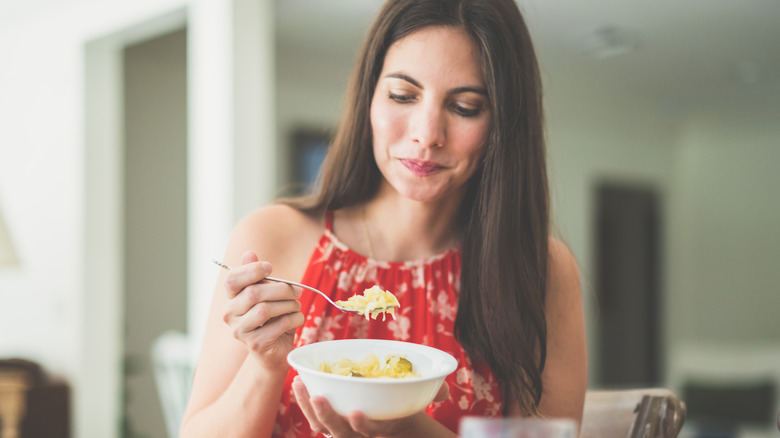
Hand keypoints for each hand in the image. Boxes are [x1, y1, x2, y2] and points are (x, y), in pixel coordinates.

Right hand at [222, 251, 304, 369]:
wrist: (274, 352)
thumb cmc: (272, 319)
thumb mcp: (267, 295)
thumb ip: (257, 276)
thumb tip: (249, 253)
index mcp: (231, 299)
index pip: (232, 280)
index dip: (251, 270)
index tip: (270, 267)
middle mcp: (229, 315)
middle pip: (253, 293)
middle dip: (281, 289)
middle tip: (297, 290)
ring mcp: (240, 331)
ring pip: (266, 309)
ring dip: (289, 305)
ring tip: (297, 306)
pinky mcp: (255, 344)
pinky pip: (278, 325)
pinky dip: (294, 319)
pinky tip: (297, 319)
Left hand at [292, 376, 449, 436]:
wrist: (395, 426)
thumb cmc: (406, 410)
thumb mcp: (420, 405)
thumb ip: (433, 395)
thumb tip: (445, 391)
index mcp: (380, 430)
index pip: (370, 433)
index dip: (364, 426)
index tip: (356, 413)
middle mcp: (358, 435)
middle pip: (339, 432)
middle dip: (328, 416)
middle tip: (319, 397)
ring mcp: (343, 432)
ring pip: (322, 426)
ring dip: (309, 407)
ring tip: (300, 385)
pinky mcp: (332, 423)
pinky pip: (314, 418)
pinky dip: (305, 403)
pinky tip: (298, 384)